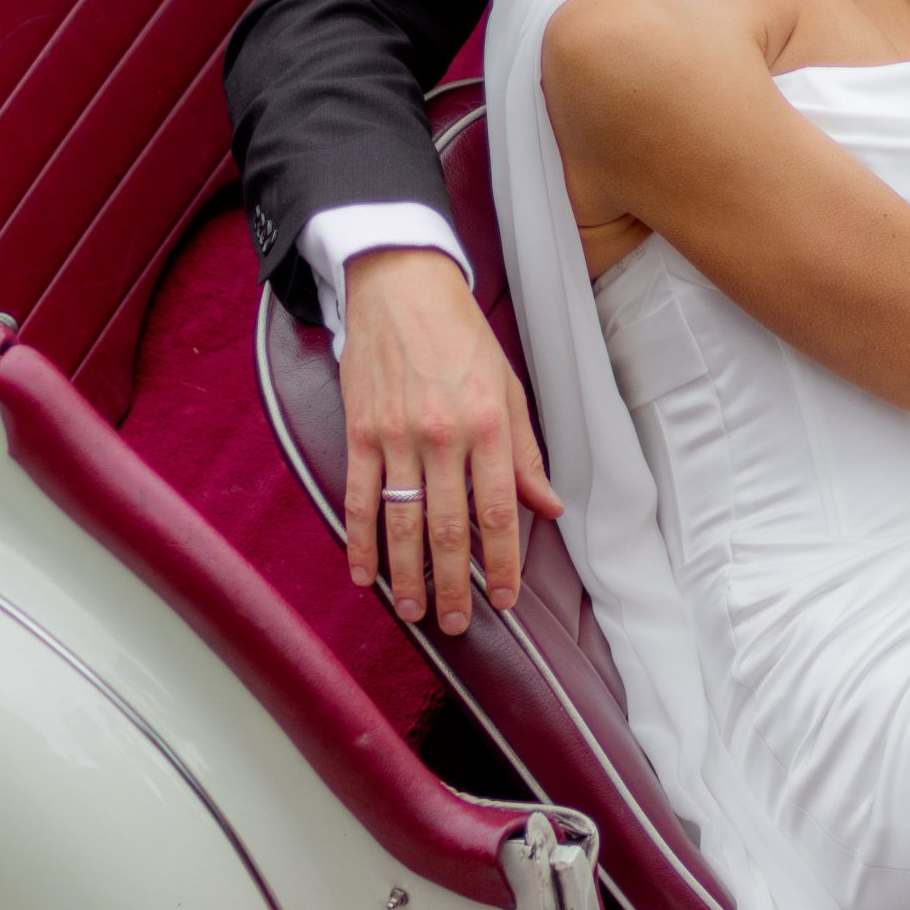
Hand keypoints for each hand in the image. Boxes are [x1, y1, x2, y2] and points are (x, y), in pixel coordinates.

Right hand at [340, 248, 562, 634]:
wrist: (402, 285)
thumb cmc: (462, 334)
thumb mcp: (509, 386)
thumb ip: (527, 452)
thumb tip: (550, 508)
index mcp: (489, 424)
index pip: (500, 510)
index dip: (503, 563)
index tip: (504, 600)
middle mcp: (444, 434)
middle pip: (449, 528)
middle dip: (453, 584)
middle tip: (457, 624)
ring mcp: (397, 435)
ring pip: (403, 522)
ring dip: (408, 576)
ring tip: (415, 612)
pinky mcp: (360, 431)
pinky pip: (360, 497)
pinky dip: (361, 541)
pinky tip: (365, 575)